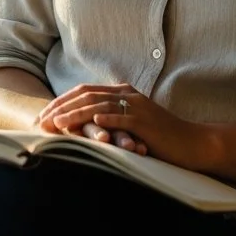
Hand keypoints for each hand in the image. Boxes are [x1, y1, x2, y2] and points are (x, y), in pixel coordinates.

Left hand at [37, 83, 206, 168]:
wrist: (193, 143)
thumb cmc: (162, 138)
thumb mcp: (132, 125)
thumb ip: (111, 120)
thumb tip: (83, 127)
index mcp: (122, 92)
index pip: (84, 92)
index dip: (62, 102)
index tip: (43, 115)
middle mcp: (127, 94)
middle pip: (86, 95)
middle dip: (61, 107)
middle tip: (41, 120)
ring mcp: (136, 106)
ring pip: (98, 105)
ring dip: (74, 114)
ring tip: (56, 123)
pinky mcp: (145, 121)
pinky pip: (121, 118)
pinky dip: (105, 119)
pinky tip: (90, 123)